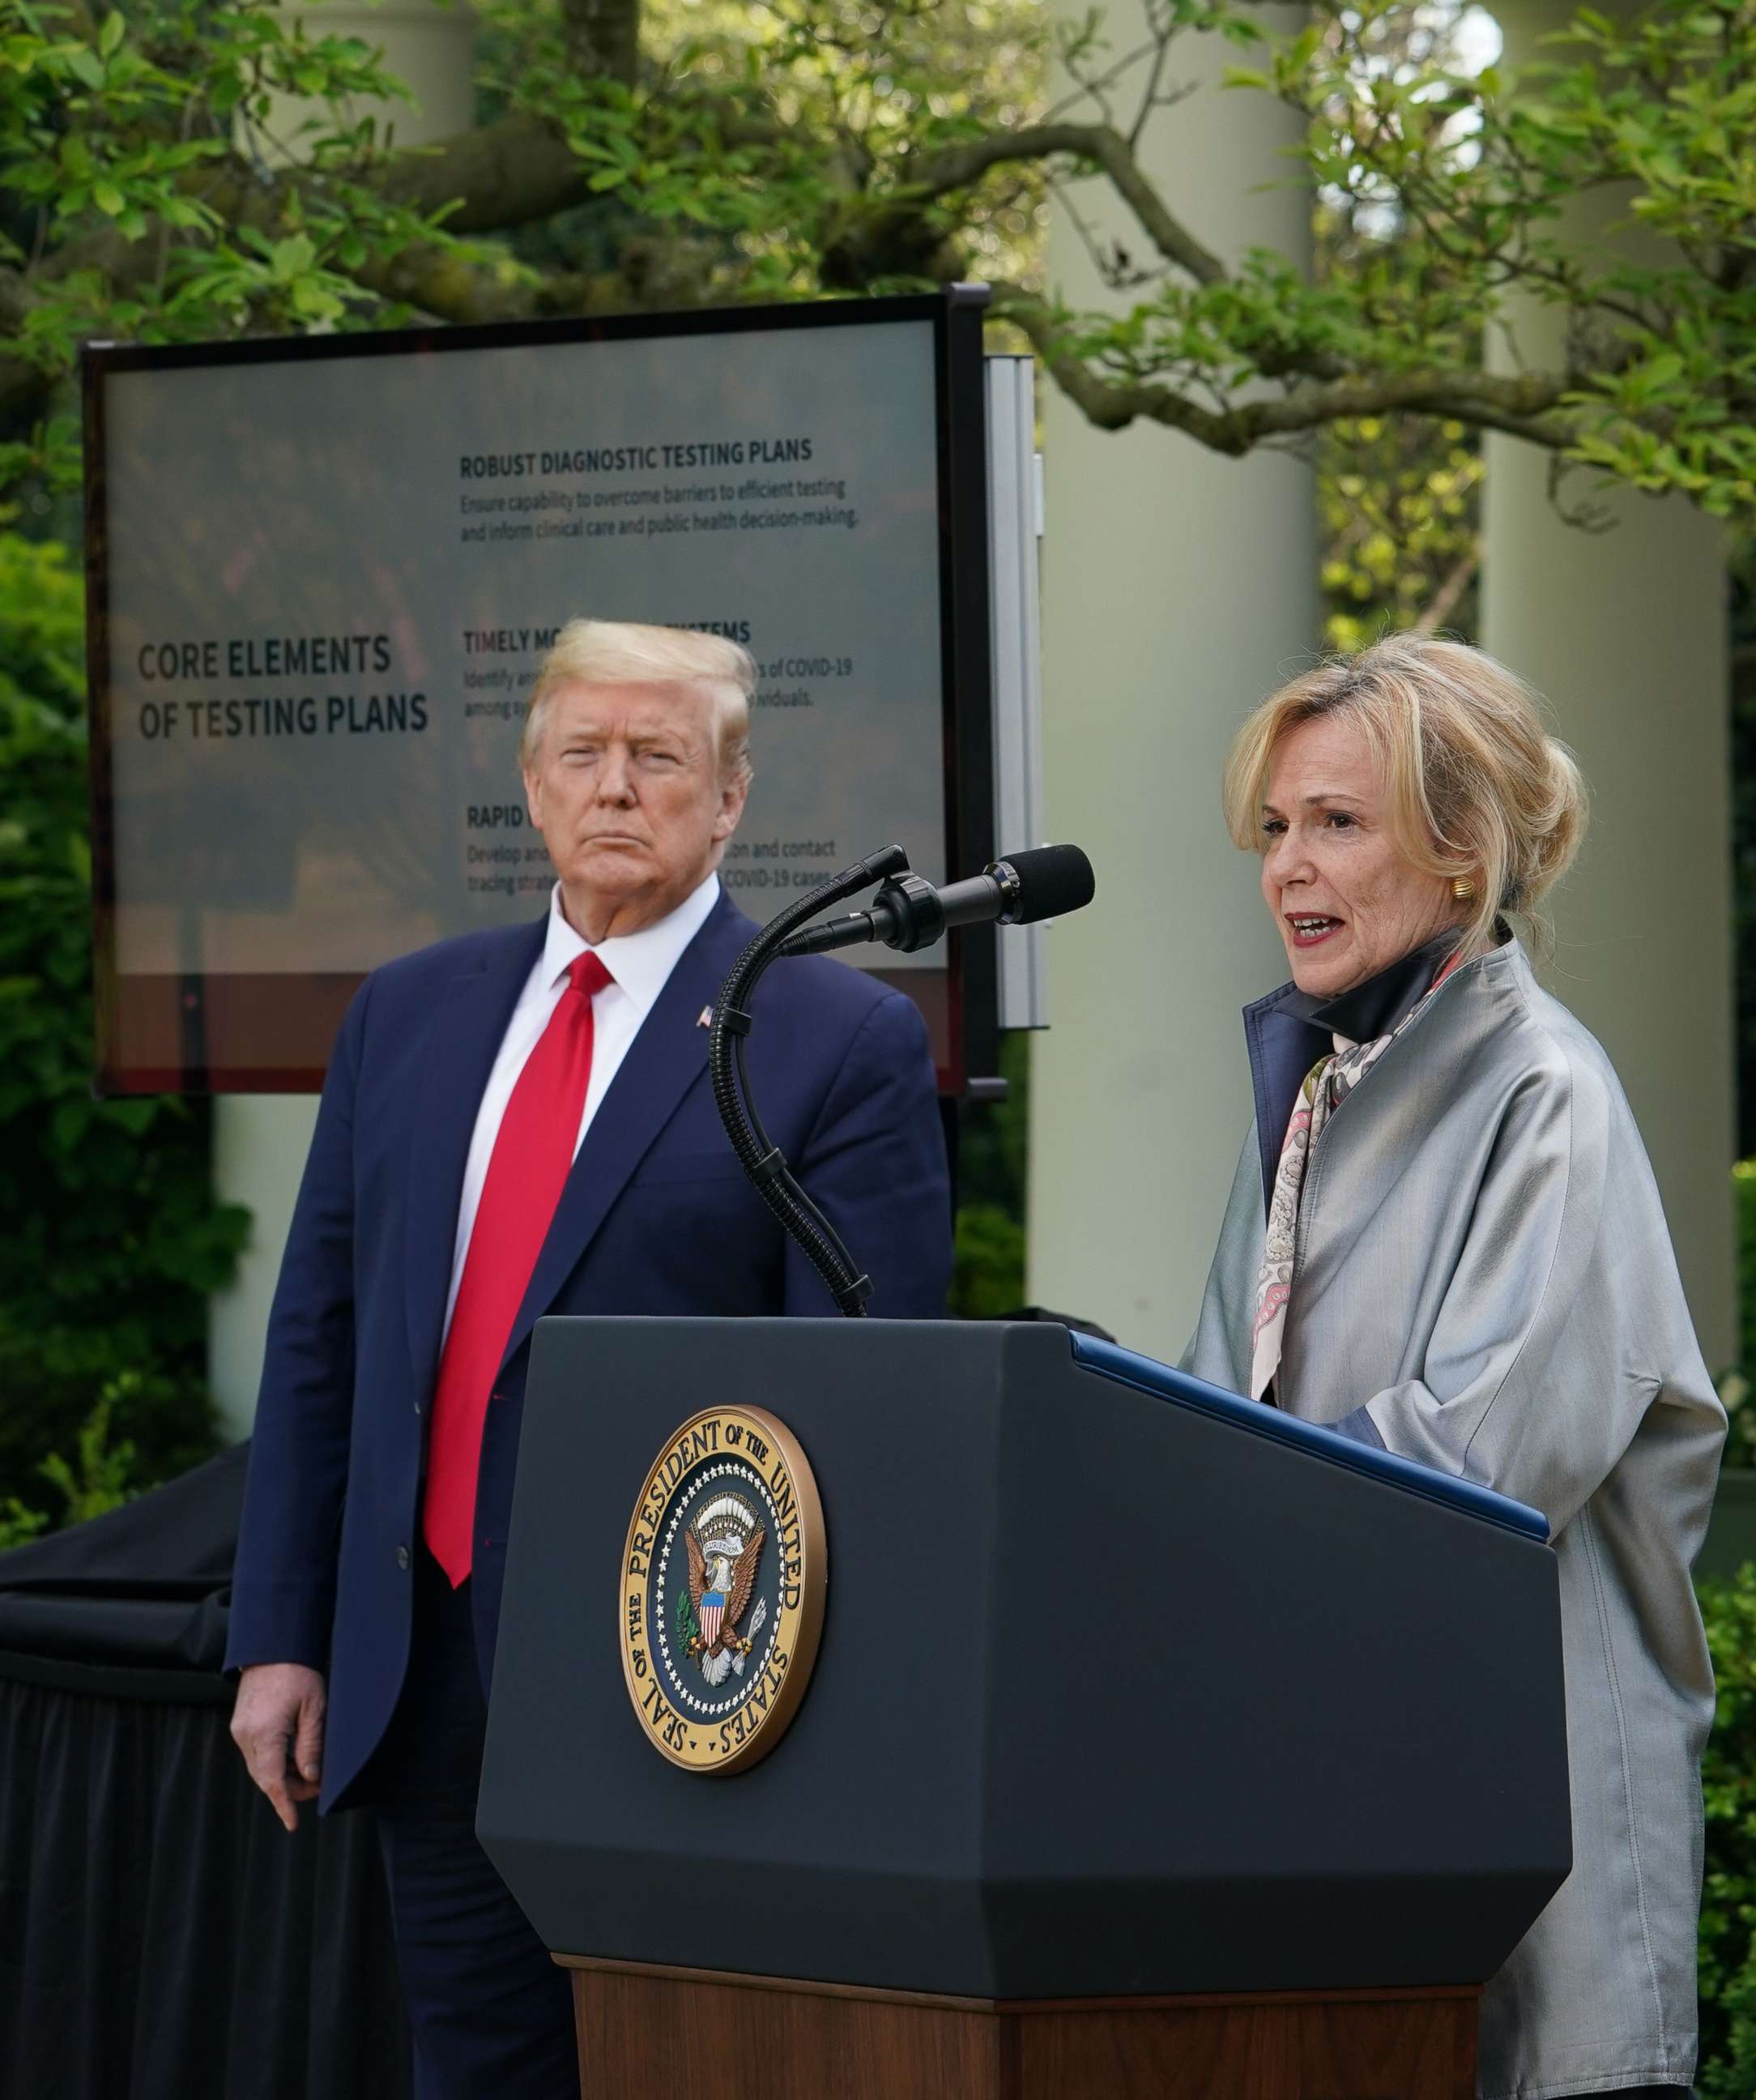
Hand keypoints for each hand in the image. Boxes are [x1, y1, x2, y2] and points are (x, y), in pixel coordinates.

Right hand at [230, 1662, 326, 1831]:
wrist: (273, 1648)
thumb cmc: (298, 1673)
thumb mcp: (314, 1709)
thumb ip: (310, 1746)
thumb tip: (310, 1778)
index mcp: (265, 1733)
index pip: (273, 1781)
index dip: (284, 1804)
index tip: (293, 1823)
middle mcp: (246, 1736)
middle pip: (265, 1778)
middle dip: (289, 1790)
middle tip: (317, 1789)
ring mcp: (240, 1731)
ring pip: (259, 1768)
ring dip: (281, 1777)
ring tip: (308, 1775)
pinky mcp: (240, 1726)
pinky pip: (256, 1755)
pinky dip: (273, 1763)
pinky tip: (292, 1760)